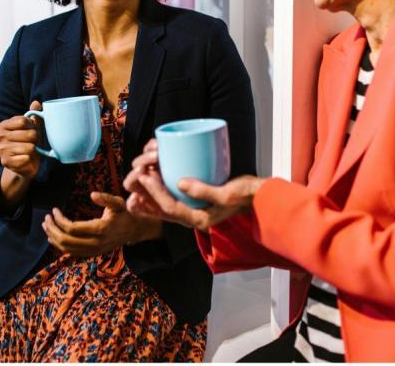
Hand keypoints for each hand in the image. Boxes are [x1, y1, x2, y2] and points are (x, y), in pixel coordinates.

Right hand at [0, 100, 42, 180]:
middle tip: (32, 143)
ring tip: (30, 151)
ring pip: (30, 147)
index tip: (32, 130)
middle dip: (35, 139)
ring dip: (34, 150)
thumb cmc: (28, 143)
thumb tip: (36, 102)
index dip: (33, 125)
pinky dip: (30, 160)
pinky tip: (26, 159)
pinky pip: (27, 158)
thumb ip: (34, 115)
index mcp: (3, 125)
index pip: (24, 120)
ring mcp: (1, 149)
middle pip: (29, 134)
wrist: (24, 165)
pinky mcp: (6, 162)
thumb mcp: (32, 127)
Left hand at [41, 192, 161, 256]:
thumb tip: (92, 194)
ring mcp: (93, 250)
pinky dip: (60, 246)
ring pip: (67, 249)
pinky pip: (72, 253)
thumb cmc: (125, 213)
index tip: (54, 210)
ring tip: (46, 226)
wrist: (134, 230)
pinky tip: (53, 238)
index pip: (72, 228)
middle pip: (66, 240)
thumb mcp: (118, 203)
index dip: (60, 220)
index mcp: (100, 229)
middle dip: (53, 229)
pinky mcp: (92, 253)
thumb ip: (105, 198)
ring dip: (54, 238)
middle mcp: (95, 243)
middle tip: (46, 218)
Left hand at [124, 139, 264, 231]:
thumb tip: (181, 182)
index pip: (171, 207)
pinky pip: (173, 201)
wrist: (260, 198)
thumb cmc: (247, 195)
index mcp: (200, 219)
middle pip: (162, 210)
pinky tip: (153, 183)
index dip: (155, 192)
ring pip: (165, 207)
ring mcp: (195, 211)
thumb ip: (205, 190)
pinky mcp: (198, 202)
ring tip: (136, 184)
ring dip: (150, 196)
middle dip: (147, 195)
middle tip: (134, 180)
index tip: (146, 176)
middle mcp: (194, 218)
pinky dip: (161, 194)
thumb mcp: (227, 193)